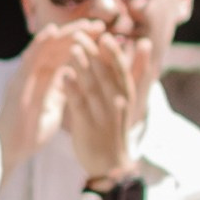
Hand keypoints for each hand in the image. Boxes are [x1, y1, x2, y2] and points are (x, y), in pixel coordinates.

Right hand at [0, 25, 86, 169]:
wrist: (11, 149)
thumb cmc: (31, 130)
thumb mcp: (54, 107)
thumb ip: (62, 91)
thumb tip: (76, 79)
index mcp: (45, 80)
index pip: (66, 56)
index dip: (84, 45)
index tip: (103, 37)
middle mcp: (35, 73)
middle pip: (58, 48)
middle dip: (78, 35)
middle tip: (98, 24)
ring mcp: (25, 75)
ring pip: (45, 48)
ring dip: (64, 34)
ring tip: (82, 24)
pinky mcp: (18, 82)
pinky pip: (29, 59)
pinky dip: (39, 44)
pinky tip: (51, 31)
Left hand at [59, 27, 152, 185]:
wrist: (110, 165)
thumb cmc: (113, 129)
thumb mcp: (122, 102)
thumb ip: (122, 78)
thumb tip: (135, 48)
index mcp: (125, 96)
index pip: (120, 69)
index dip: (112, 52)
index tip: (104, 35)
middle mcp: (116, 103)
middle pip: (105, 73)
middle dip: (93, 52)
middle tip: (80, 34)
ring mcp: (102, 115)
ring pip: (92, 86)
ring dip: (83, 65)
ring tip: (72, 48)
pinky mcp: (87, 127)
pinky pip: (79, 105)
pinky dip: (72, 89)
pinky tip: (64, 75)